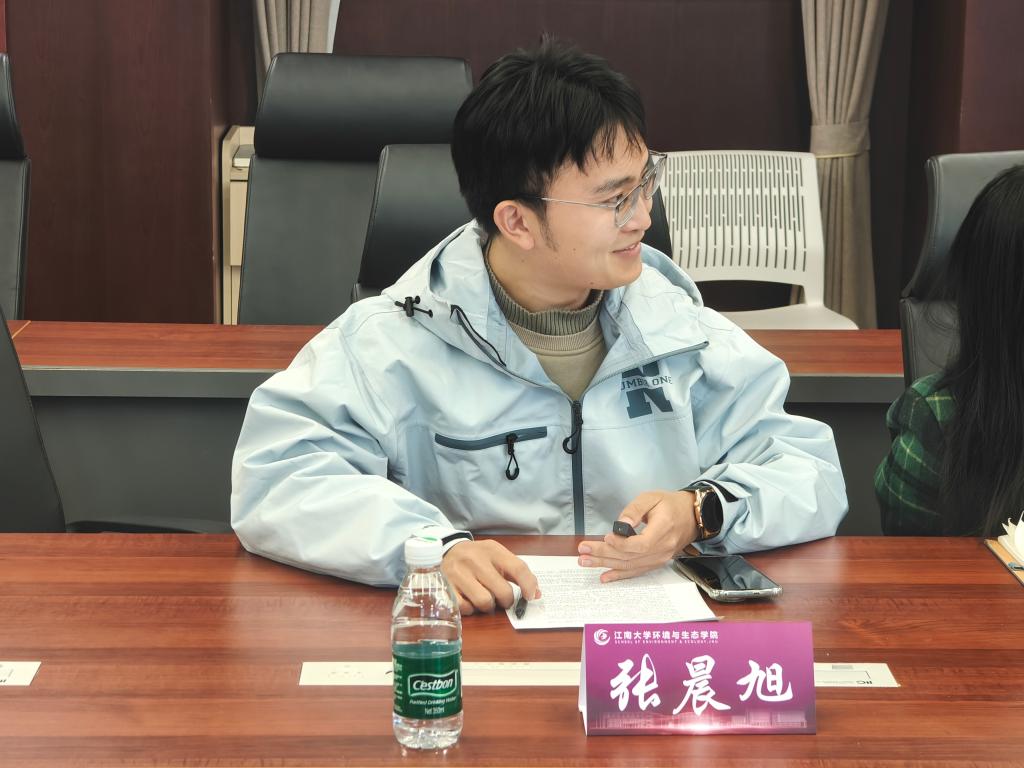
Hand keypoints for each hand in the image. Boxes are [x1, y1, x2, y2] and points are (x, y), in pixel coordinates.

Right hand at [441, 539, 539, 614]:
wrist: (447, 550)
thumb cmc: (478, 557)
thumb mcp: (497, 555)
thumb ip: (517, 572)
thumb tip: (535, 594)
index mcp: (492, 550)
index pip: (517, 568)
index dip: (528, 585)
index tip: (530, 596)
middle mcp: (475, 560)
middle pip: (502, 591)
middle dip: (506, 601)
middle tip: (502, 600)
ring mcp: (459, 573)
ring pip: (484, 602)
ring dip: (488, 606)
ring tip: (485, 599)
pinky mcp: (446, 586)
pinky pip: (466, 608)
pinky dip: (471, 609)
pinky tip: (470, 600)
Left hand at [577, 490, 697, 581]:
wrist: (691, 516)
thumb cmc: (670, 504)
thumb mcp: (652, 497)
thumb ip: (635, 509)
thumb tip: (621, 523)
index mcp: (664, 529)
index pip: (642, 544)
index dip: (623, 544)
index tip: (606, 537)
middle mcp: (663, 548)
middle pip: (631, 556)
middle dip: (604, 554)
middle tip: (583, 551)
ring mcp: (660, 558)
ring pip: (631, 565)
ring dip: (606, 564)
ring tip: (585, 561)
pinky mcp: (656, 562)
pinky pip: (636, 571)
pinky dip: (619, 574)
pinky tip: (604, 576)